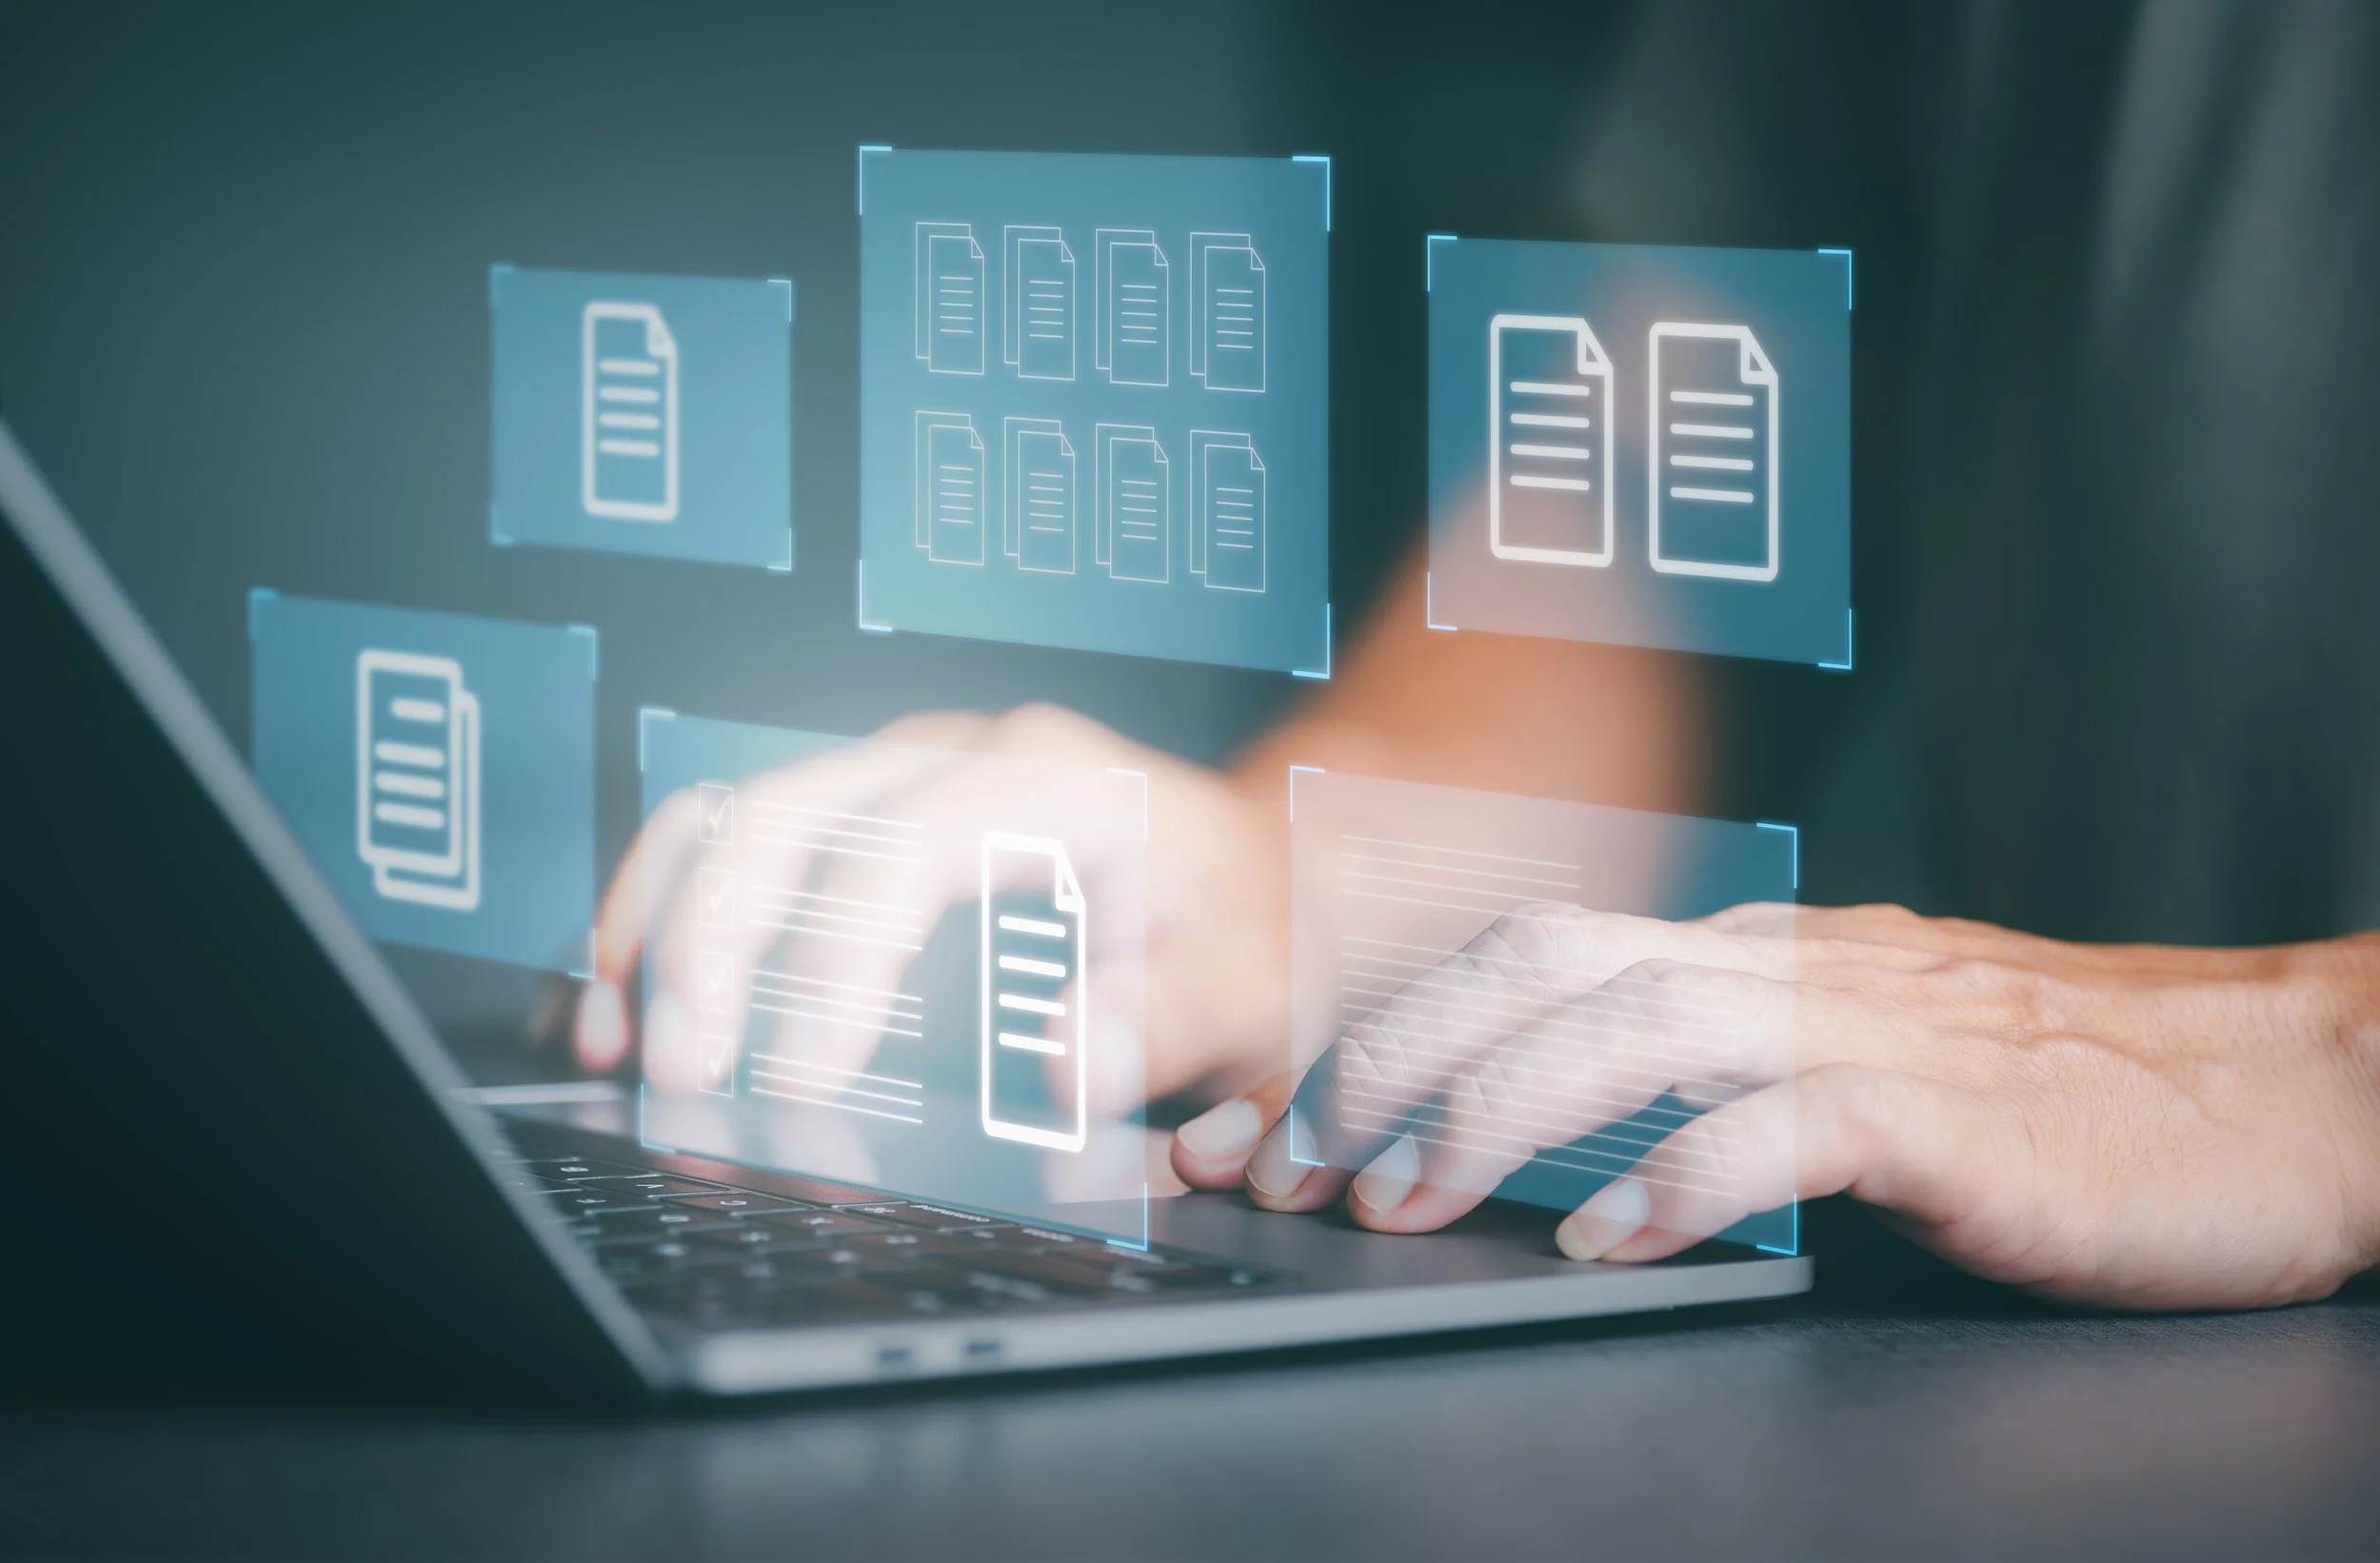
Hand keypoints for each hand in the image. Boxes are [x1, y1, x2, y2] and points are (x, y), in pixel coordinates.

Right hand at [575, 704, 1287, 1109]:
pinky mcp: (865, 814)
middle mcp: (956, 754)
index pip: (901, 851)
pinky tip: (633, 995)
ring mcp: (898, 774)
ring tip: (619, 1038)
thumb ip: (1163, 1022)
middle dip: (710, 944)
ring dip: (659, 921)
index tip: (797, 1072)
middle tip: (682, 1073)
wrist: (1266, 873)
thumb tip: (1064, 1066)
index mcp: (1048, 778)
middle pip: (784, 816)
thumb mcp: (1246, 983)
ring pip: (732, 813)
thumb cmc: (1252, 925)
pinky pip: (734, 836)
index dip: (832, 962)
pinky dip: (666, 910)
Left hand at [1172, 901, 2379, 1309]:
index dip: (1393, 1026)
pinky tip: (1610, 1238)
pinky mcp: (1948, 1109)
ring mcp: (1866, 1026)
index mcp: (1755, 955)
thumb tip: (1583, 1128)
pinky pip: (1786, 1122)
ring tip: (1405, 1194)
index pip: (1530, 957)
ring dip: (1496, 1107)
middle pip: (1542, 962)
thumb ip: (1725, 1069)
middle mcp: (1787, 966)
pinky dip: (1680, 1174)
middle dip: (1397, 1053)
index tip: (1294, 1113)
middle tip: (1301, 1155)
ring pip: (1634, 1021)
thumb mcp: (1859, 1055)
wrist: (2281, 1086)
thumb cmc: (2064, 1092)